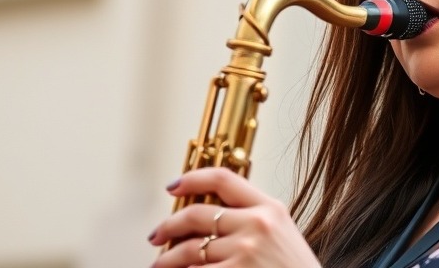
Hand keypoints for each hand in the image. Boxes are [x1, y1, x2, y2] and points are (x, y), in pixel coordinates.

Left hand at [148, 168, 320, 266]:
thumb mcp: (281, 233)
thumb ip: (252, 218)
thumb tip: (208, 216)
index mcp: (269, 208)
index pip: (223, 178)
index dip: (192, 178)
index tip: (173, 186)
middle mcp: (256, 224)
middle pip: (197, 214)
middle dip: (169, 225)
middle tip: (157, 235)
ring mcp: (244, 251)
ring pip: (190, 249)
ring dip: (167, 259)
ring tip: (160, 264)